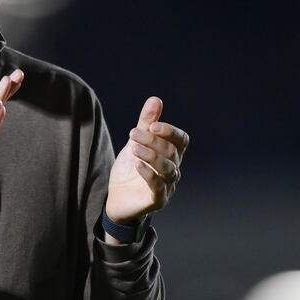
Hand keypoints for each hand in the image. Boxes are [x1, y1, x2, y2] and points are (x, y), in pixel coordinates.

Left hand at [106, 96, 188, 222]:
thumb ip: (146, 123)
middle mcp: (174, 170)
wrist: (118, 197)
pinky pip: (158, 187)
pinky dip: (149, 174)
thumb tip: (155, 99)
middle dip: (152, 140)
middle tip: (132, 133)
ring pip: (168, 169)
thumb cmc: (131, 169)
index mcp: (172, 155)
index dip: (170, 131)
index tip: (152, 125)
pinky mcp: (157, 200)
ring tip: (134, 148)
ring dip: (151, 156)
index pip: (181, 140)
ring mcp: (168, 186)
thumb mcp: (136, 143)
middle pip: (171, 152)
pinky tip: (137, 165)